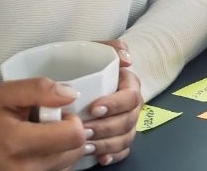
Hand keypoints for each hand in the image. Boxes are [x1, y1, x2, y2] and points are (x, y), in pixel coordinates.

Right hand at [0, 78, 86, 170]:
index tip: (55, 115)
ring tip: (41, 139)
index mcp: (17, 143)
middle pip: (77, 149)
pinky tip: (42, 151)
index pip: (74, 134)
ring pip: (73, 160)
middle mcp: (25, 169)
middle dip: (68, 132)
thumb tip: (71, 95)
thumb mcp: (6, 94)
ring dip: (64, 146)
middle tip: (46, 127)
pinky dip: (59, 158)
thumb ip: (39, 88)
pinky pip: (65, 170)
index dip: (71, 120)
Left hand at [86, 40, 141, 165]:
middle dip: (107, 128)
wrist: (75, 80)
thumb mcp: (96, 50)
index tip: (94, 108)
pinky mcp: (119, 138)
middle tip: (84, 130)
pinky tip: (99, 158)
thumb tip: (127, 60)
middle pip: (128, 121)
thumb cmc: (87, 66)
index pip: (131, 97)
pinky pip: (123, 151)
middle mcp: (131, 106)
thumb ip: (112, 48)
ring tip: (85, 145)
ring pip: (125, 138)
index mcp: (129, 85)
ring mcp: (126, 123)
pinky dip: (113, 156)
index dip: (115, 105)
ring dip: (106, 144)